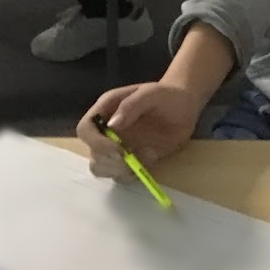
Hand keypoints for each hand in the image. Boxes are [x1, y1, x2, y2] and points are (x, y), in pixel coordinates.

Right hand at [77, 81, 202, 178]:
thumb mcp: (151, 93)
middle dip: (109, 161)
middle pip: (92, 153)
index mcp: (106, 110)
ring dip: (119, 171)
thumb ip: (131, 106)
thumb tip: (112, 125)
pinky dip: (133, 174)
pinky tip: (150, 159)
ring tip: (144, 160)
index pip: (85, 129)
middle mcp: (107, 131)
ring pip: (103, 168)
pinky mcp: (131, 160)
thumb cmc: (166, 95)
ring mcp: (118, 147)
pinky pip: (122, 176)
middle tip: (131, 158)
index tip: (118, 150)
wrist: (184, 106)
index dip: (96, 143)